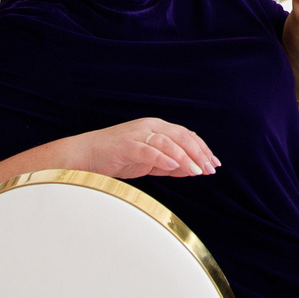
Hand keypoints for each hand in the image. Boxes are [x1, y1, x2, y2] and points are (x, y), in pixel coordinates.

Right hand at [65, 118, 219, 179]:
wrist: (85, 156)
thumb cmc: (116, 158)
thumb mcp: (148, 162)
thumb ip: (169, 164)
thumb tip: (192, 170)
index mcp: (156, 127)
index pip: (186, 135)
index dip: (202, 148)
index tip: (214, 163)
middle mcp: (149, 127)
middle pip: (181, 136)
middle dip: (198, 153)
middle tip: (209, 170)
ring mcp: (138, 134)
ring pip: (169, 142)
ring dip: (185, 157)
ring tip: (197, 171)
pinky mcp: (126, 145)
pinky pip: (149, 150)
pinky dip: (164, 158)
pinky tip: (175, 167)